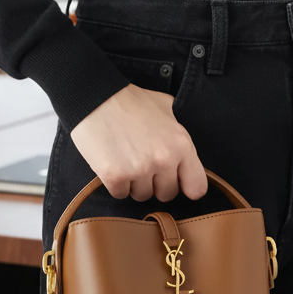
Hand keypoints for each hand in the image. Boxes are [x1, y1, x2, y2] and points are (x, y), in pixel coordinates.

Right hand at [70, 84, 208, 203]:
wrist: (96, 98)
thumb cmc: (131, 101)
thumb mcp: (167, 107)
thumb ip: (180, 132)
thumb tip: (186, 153)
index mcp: (181, 145)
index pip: (197, 187)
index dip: (186, 185)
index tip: (176, 181)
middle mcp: (163, 160)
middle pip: (166, 194)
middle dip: (156, 183)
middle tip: (143, 163)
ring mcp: (139, 170)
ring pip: (142, 195)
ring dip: (134, 183)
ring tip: (126, 159)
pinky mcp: (115, 176)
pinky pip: (120, 194)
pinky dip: (116, 183)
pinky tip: (113, 163)